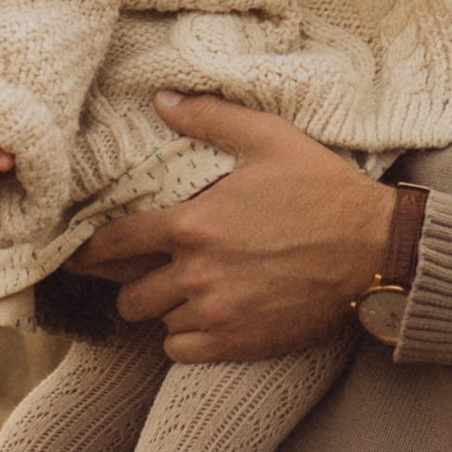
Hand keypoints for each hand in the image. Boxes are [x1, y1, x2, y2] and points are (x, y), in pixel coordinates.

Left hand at [69, 97, 393, 359]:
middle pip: (129, 295)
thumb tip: (162, 99)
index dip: (89, 251)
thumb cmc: (322, 190)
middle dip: (133, 284)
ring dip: (167, 309)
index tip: (78, 256)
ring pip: (158, 323)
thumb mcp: (269, 140)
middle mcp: (196, 274)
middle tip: (149, 273)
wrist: (373, 250)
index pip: (114, 244)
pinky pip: (181, 352)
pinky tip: (207, 318)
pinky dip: (187, 338)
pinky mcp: (238, 344)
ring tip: (190, 291)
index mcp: (193, 224)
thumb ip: (210, 118)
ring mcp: (216, 314)